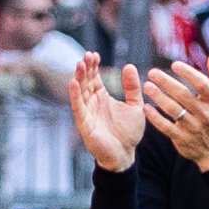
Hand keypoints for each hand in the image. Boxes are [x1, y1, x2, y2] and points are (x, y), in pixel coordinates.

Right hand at [68, 53, 148, 172]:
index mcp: (102, 97)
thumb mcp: (135, 106)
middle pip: (85, 82)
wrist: (125, 155)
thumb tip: (129, 66)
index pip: (94, 78)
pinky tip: (73, 83)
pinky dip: (74, 95)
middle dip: (85, 68)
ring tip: (79, 64)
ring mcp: (86, 113)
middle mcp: (91, 103)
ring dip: (78, 78)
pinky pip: (78, 107)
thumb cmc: (129, 133)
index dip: (93, 66)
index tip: (94, 54)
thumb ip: (132, 88)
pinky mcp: (84, 124)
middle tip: (86, 55)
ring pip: (79, 92)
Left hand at [139, 55, 208, 169]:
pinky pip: (166, 127)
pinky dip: (155, 117)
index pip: (202, 84)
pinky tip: (145, 107)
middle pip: (184, 95)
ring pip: (173, 110)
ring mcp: (193, 127)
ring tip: (147, 86)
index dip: (188, 73)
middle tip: (152, 73)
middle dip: (167, 83)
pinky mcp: (181, 138)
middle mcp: (205, 114)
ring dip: (159, 97)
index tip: (174, 64)